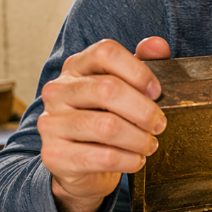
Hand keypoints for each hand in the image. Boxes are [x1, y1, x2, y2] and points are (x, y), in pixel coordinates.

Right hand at [39, 37, 170, 211]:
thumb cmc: (105, 119)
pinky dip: (129, 160)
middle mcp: (58, 91)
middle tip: (159, 124)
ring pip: (107, 126)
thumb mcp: (125, 88)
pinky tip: (136, 160)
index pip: (105, 52)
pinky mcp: (55, 155)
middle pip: (108, 89)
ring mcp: (52, 123)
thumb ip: (142, 64)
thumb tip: (158, 45)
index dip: (138, 71)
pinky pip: (103, 157)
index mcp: (76, 67)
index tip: (156, 92)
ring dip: (139, 139)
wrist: (80, 165)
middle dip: (144, 110)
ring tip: (149, 144)